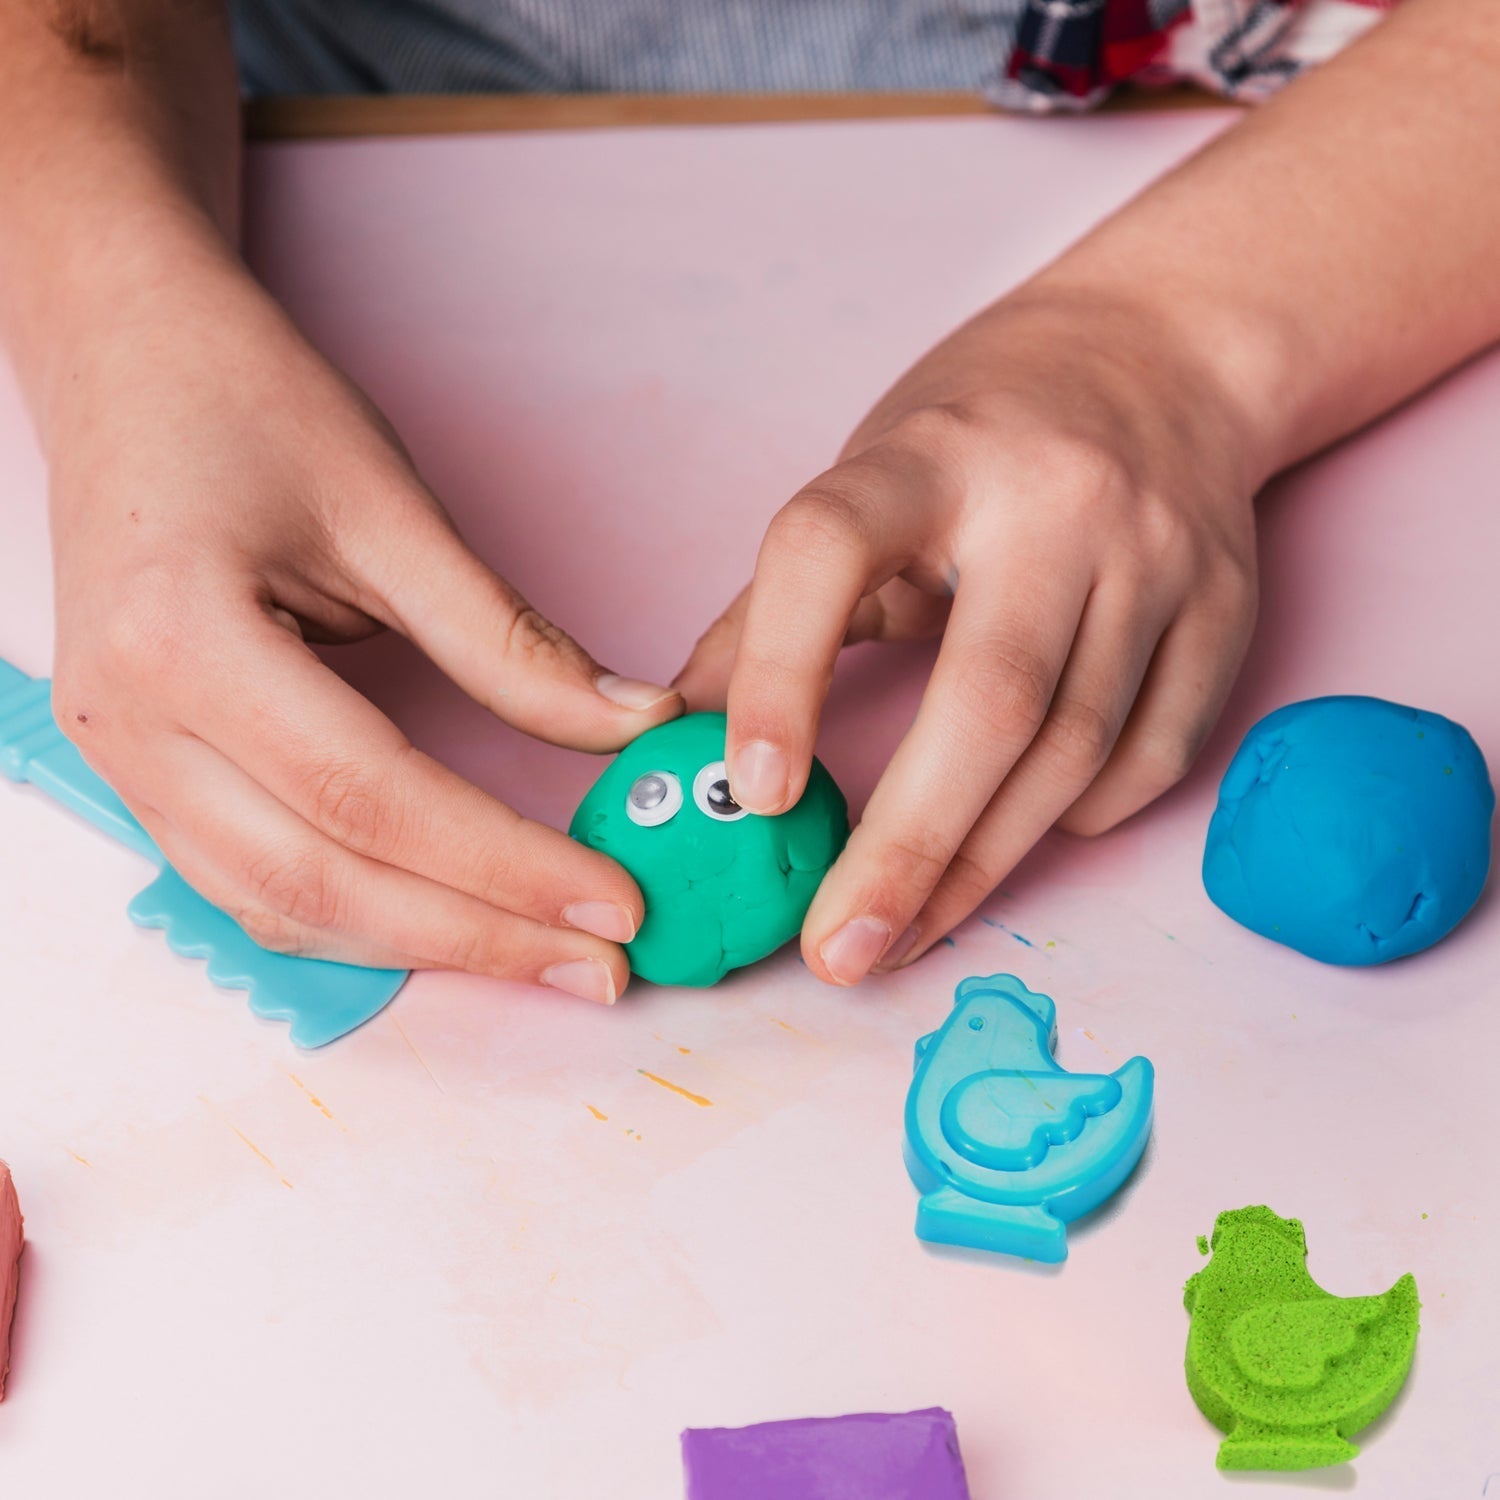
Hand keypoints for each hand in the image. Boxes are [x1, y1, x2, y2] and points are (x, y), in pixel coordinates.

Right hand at [48, 260, 679, 1003]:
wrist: (120, 351)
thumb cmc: (244, 397)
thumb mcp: (391, 510)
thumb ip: (508, 640)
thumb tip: (630, 725)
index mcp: (183, 642)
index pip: (373, 799)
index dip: (504, 864)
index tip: (614, 903)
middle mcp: (130, 723)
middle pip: (320, 882)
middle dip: (476, 937)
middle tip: (600, 967)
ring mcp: (118, 756)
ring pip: (277, 906)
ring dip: (418, 945)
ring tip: (540, 958)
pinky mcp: (139, 765)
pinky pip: (247, 879)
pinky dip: (354, 914)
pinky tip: (443, 918)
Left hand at [676, 285, 1259, 982]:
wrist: (1162, 355)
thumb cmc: (980, 438)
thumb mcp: (863, 483)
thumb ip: (772, 611)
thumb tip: (684, 741)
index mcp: (929, 454)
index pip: (831, 549)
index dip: (777, 676)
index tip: (750, 792)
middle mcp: (1055, 499)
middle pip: (986, 698)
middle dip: (905, 849)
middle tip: (838, 952)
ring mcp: (1157, 555)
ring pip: (1072, 750)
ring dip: (979, 866)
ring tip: (902, 934)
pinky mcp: (1226, 608)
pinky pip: (1150, 760)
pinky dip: (1075, 819)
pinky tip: (1017, 836)